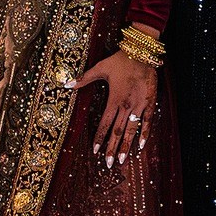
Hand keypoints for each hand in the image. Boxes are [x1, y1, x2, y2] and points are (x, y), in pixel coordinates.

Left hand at [74, 42, 158, 166]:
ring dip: (127, 145)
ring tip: (123, 159)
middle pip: (118, 131)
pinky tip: (141, 144)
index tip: (95, 151)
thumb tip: (65, 84)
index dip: (100, 138)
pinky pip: (148, 121)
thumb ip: (83, 79)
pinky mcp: (150, 101)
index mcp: (114, 99)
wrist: (141, 51)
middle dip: (113, 148)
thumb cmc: (119, 60)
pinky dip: (145, 133)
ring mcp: (139, 105)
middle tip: (110, 164)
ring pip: (132, 129)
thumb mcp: (100, 68)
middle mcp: (126, 105)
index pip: (105, 123)